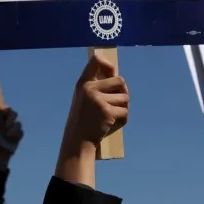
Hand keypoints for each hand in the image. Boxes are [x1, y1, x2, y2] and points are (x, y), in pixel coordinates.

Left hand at [0, 104, 23, 169]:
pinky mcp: (18, 135)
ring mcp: (14, 128)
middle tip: (7, 124)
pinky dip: (16, 134)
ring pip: (18, 124)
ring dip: (14, 128)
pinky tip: (11, 138)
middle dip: (11, 117)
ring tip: (8, 134)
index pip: (6, 109)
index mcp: (1, 116)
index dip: (6, 109)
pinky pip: (20, 132)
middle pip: (14, 114)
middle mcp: (9, 120)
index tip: (3, 111)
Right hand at [55, 51, 128, 187]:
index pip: (95, 62)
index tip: (109, 68)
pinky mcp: (107, 112)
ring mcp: (98, 100)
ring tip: (111, 117)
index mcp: (83, 84)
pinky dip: (122, 120)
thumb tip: (119, 80)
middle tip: (116, 103)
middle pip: (120, 81)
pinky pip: (125, 112)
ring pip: (125, 98)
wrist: (78, 141)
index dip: (107, 63)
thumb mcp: (84, 100)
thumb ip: (97, 87)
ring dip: (122, 108)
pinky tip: (111, 124)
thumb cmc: (83, 120)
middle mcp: (90, 89)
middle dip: (122, 93)